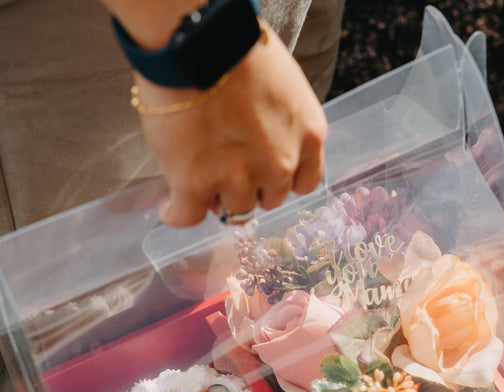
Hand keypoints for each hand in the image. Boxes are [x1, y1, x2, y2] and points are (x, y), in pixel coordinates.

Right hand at [132, 22, 327, 227]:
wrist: (197, 38)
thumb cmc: (237, 46)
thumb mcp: (283, 86)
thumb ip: (281, 123)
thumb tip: (256, 139)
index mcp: (308, 136)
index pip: (304, 183)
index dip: (280, 180)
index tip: (264, 173)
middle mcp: (279, 164)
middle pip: (268, 199)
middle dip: (249, 187)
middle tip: (225, 167)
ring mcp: (238, 178)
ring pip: (232, 209)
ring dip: (216, 196)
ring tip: (196, 174)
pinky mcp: (195, 185)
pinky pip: (187, 216)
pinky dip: (177, 212)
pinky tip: (170, 205)